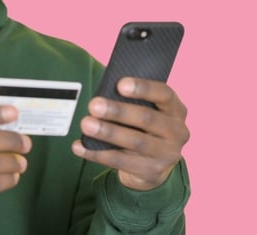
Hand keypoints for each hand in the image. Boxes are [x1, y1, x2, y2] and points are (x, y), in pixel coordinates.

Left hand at [71, 77, 188, 190]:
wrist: (154, 167)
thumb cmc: (144, 129)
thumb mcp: (148, 112)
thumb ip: (134, 102)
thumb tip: (104, 96)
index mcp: (176, 110)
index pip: (164, 94)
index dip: (143, 88)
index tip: (120, 84)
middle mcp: (177, 132)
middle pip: (147, 119)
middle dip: (118, 111)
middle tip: (94, 105)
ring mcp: (167, 155)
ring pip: (135, 142)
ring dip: (108, 132)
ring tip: (86, 124)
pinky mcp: (151, 172)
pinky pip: (121, 162)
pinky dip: (97, 154)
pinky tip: (80, 146)